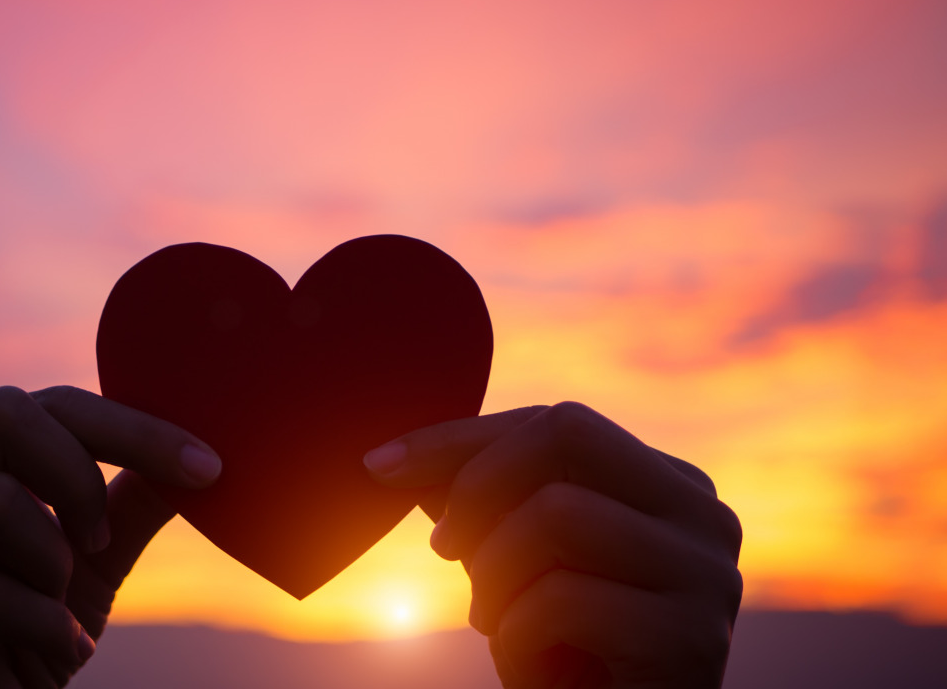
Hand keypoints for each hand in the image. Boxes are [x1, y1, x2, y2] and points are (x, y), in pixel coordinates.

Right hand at [0, 385, 221, 688]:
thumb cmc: (34, 632)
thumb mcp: (95, 558)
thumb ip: (129, 502)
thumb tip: (199, 453)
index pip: (50, 404)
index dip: (132, 427)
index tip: (207, 466)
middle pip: (3, 412)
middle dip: (79, 475)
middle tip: (99, 540)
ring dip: (54, 561)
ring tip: (58, 605)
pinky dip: (45, 628)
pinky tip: (56, 651)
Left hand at [365, 402, 741, 688]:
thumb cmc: (559, 658)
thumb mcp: (510, 562)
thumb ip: (476, 500)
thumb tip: (396, 455)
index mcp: (669, 484)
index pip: (555, 423)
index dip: (458, 438)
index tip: (379, 465)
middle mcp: (704, 514)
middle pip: (568, 432)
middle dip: (477, 485)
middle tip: (442, 548)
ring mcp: (708, 574)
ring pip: (557, 513)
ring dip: (492, 576)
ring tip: (495, 624)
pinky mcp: (691, 639)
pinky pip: (563, 600)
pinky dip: (516, 639)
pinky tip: (531, 667)